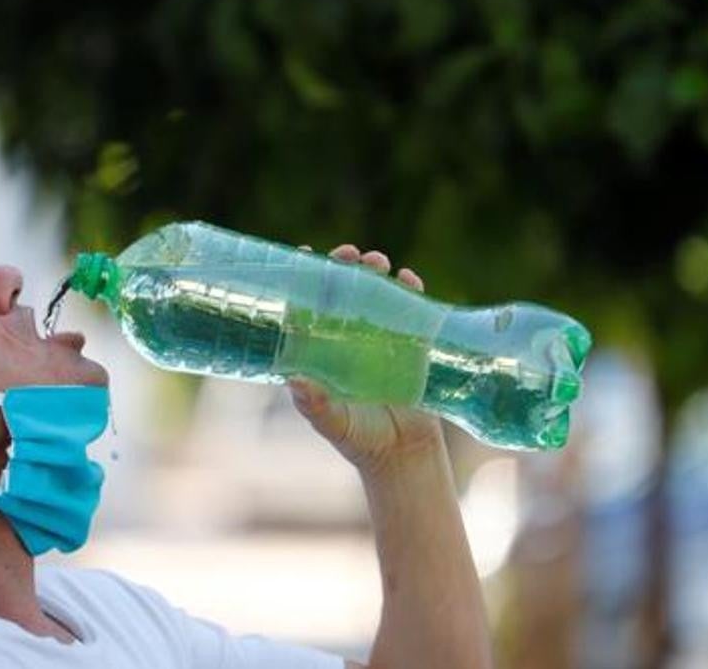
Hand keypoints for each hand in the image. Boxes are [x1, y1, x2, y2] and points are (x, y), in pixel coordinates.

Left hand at [288, 244, 445, 478]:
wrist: (404, 455)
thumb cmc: (359, 438)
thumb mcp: (333, 423)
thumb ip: (315, 404)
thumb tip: (294, 381)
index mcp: (323, 349)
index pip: (310, 303)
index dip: (306, 276)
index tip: (305, 252)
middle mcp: (350, 336)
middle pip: (344, 288)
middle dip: (345, 264)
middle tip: (348, 254)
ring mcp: (382, 336)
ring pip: (377, 291)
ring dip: (376, 270)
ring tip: (378, 262)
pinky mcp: (413, 344)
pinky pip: (413, 308)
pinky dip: (412, 290)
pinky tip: (410, 280)